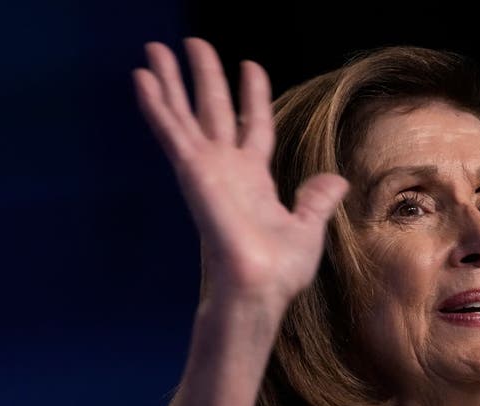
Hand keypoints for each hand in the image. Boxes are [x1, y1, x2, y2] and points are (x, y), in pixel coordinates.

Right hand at [132, 38, 348, 309]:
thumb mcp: (308, 227)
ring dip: (171, 81)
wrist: (260, 288)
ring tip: (155, 49)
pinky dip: (157, 105)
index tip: (250, 65)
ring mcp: (206, 169)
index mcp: (254, 179)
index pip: (253, 125)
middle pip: (213, 110)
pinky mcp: (192, 173)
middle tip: (192, 43)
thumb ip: (316, 200)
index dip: (251, 95)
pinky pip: (172, 131)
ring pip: (185, 114)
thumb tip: (336, 180)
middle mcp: (227, 169)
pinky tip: (143, 78)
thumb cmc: (280, 269)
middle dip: (203, 77)